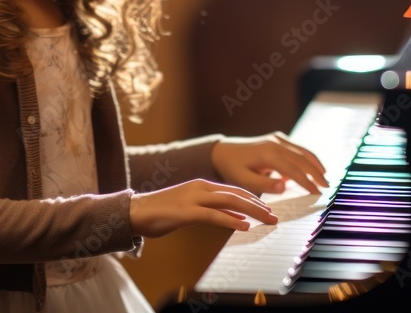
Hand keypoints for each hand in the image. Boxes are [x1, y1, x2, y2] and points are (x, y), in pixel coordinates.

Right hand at [129, 179, 277, 237]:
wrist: (136, 211)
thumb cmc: (163, 212)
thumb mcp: (193, 210)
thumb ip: (215, 211)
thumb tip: (239, 219)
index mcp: (202, 185)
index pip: (235, 190)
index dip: (253, 199)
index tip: (269, 209)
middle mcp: (201, 188)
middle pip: (237, 194)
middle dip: (258, 205)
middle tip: (275, 216)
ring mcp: (193, 198)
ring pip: (230, 201)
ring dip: (252, 211)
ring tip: (267, 220)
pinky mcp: (186, 211)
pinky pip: (214, 215)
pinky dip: (231, 220)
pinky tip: (244, 226)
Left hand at [210, 131, 327, 194]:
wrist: (222, 151)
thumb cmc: (232, 168)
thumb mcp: (242, 180)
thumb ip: (263, 185)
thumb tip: (284, 187)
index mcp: (268, 154)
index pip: (294, 170)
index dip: (307, 182)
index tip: (317, 194)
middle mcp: (276, 143)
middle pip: (303, 159)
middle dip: (316, 173)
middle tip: (327, 187)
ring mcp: (277, 139)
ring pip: (303, 151)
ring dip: (315, 164)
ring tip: (325, 178)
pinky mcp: (278, 138)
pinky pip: (297, 149)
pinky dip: (308, 158)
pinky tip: (313, 169)